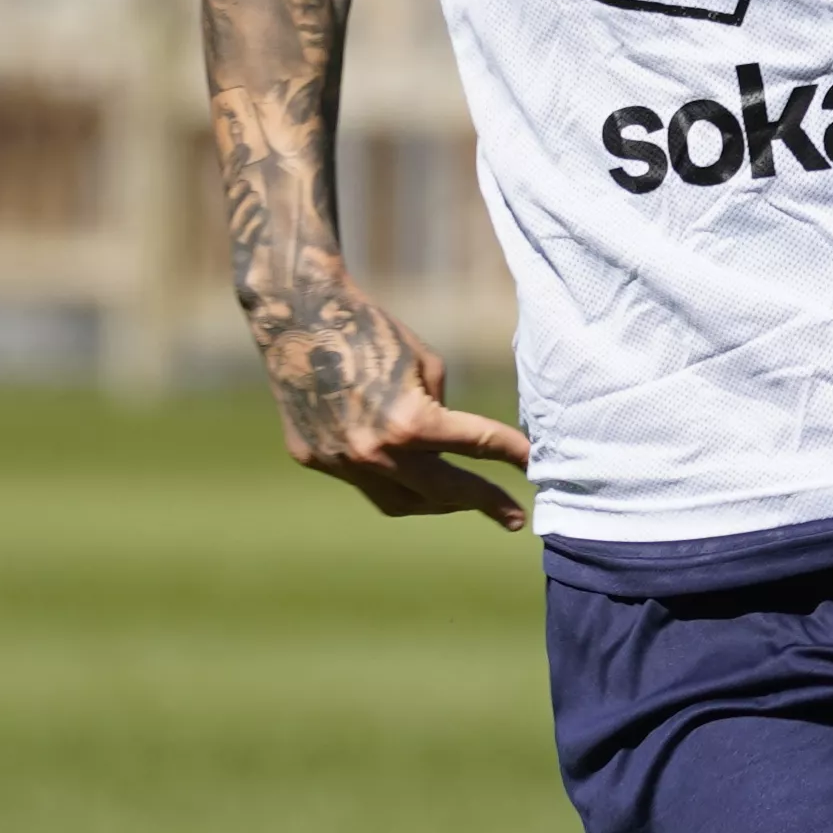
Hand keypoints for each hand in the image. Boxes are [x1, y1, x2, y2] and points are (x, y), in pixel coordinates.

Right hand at [259, 280, 535, 523]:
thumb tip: (449, 445)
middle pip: (443, 494)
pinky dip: (385, 475)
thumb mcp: (427, 365)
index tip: (535, 467)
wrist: (298, 317)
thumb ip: (442, 413)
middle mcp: (376, 454)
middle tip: (513, 515)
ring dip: (433, 501)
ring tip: (457, 496)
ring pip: (399, 503)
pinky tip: (396, 461)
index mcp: (412, 425)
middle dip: (481, 503)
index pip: (478, 448)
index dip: (512, 456)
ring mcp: (340, 462)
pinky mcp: (312, 458)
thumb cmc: (372, 330)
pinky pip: (360, 480)